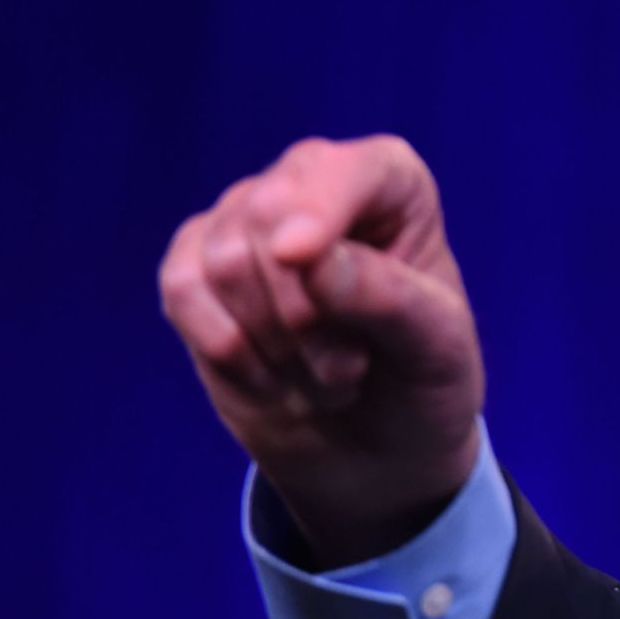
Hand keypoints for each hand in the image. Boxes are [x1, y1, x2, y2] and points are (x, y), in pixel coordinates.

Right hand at [159, 134, 484, 566]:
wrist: (373, 446)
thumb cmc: (421, 381)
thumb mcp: (437, 348)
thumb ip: (387, 298)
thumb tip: (308, 257)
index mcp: (391, 181)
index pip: (342, 172)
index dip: (317, 209)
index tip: (299, 255)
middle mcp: (312, 182)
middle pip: (267, 216)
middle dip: (303, 312)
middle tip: (348, 367)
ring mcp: (246, 219)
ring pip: (222, 260)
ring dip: (272, 341)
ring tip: (321, 373)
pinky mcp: (196, 265)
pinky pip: (182, 289)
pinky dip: (226, 348)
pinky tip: (269, 375)